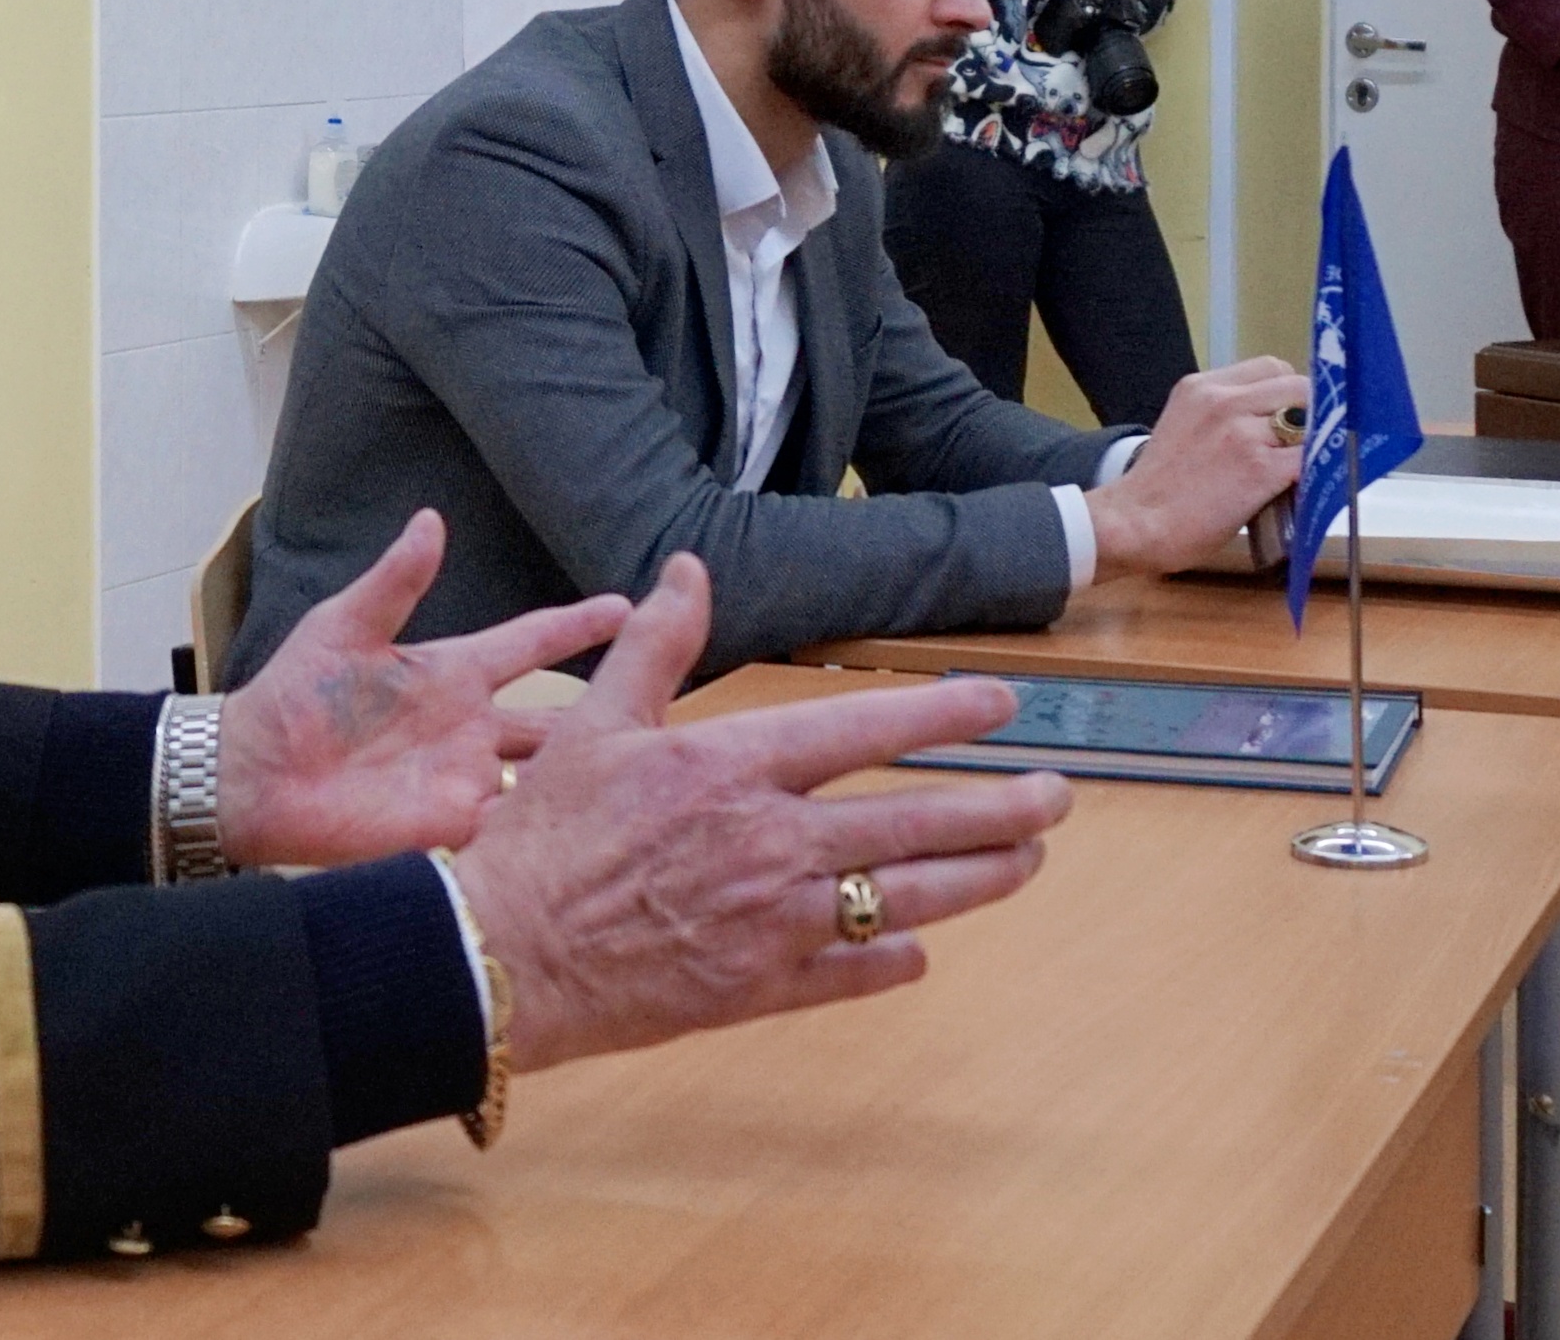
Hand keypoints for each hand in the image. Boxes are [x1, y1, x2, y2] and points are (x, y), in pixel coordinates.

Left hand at [214, 511, 630, 869]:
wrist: (252, 777)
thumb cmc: (293, 696)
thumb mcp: (344, 627)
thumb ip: (395, 581)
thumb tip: (431, 519)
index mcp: (452, 673)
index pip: (533, 643)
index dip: (580, 624)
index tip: (635, 603)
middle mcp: (472, 728)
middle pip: (561, 717)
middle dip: (615, 707)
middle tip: (676, 695)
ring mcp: (467, 779)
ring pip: (551, 777)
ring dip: (596, 774)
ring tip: (660, 770)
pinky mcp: (452, 827)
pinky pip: (516, 830)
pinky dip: (555, 831)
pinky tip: (603, 832)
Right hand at [448, 556, 1067, 1075]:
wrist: (503, 956)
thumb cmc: (543, 836)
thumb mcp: (593, 722)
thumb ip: (655, 644)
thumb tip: (687, 569)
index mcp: (732, 769)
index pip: (863, 730)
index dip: (941, 715)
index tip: (999, 707)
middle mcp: (771, 844)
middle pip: (914, 821)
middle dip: (999, 808)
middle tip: (1056, 796)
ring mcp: (775, 923)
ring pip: (907, 898)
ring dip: (978, 878)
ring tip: (1027, 860)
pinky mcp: (762, 990)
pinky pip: (854, 973)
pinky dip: (896, 958)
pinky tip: (921, 950)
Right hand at [1080, 356, 1308, 580]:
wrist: (1136, 524)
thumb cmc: (1158, 488)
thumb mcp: (1183, 427)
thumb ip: (1221, 417)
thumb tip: (1268, 427)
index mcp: (1201, 387)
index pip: (1270, 368)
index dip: (1287, 393)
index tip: (1287, 418)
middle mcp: (1223, 400)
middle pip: (1297, 386)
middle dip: (1308, 413)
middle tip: (1301, 443)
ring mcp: (1243, 432)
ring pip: (1312, 419)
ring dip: (1316, 442)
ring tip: (1304, 465)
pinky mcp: (1261, 467)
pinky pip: (1312, 458)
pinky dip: (1318, 471)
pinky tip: (1308, 485)